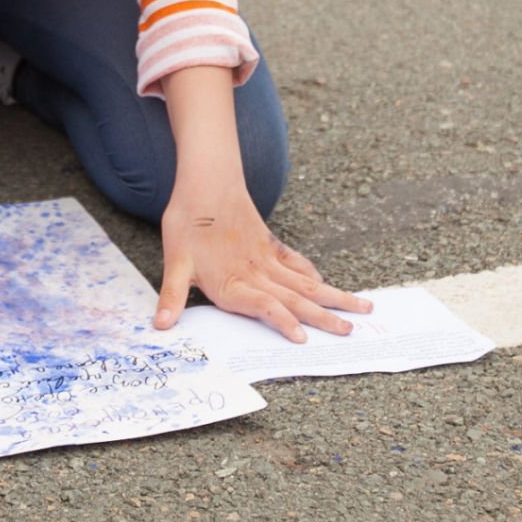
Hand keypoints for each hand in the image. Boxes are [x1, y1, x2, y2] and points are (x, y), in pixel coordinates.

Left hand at [154, 186, 371, 341]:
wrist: (206, 181)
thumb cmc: (188, 221)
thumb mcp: (174, 260)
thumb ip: (172, 295)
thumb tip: (160, 326)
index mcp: (234, 282)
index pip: (266, 307)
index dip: (284, 323)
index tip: (304, 339)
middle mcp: (256, 273)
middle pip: (296, 299)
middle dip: (324, 317)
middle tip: (351, 332)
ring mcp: (267, 258)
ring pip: (305, 283)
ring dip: (332, 297)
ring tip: (361, 308)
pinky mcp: (270, 243)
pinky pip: (296, 263)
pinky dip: (312, 275)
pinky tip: (324, 284)